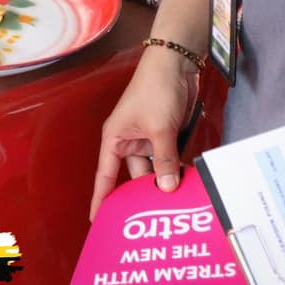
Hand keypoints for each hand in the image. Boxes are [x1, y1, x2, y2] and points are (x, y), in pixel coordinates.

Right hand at [91, 46, 199, 218]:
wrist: (175, 63)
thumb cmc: (155, 90)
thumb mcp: (159, 129)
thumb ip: (164, 160)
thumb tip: (166, 188)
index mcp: (115, 139)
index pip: (105, 175)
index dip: (101, 198)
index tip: (98, 220)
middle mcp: (129, 141)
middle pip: (133, 176)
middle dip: (142, 193)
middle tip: (151, 219)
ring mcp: (148, 138)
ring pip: (154, 168)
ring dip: (164, 180)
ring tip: (174, 204)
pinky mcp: (165, 134)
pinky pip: (168, 159)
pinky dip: (176, 169)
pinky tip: (185, 183)